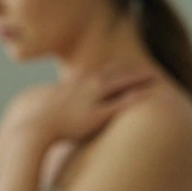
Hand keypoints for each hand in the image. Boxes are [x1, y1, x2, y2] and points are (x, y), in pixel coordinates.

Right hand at [1, 68, 157, 145]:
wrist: (34, 124)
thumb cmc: (39, 117)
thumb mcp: (50, 101)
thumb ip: (59, 97)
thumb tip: (59, 96)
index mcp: (78, 82)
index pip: (103, 70)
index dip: (119, 67)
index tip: (131, 65)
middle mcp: (88, 86)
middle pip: (117, 72)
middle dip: (135, 70)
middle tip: (151, 69)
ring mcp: (94, 99)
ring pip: (123, 84)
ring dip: (140, 79)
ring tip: (156, 77)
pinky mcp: (98, 115)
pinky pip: (122, 104)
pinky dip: (136, 98)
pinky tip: (149, 96)